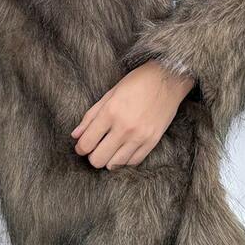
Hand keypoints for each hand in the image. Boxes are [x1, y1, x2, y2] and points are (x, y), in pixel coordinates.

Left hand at [70, 61, 195, 169]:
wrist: (168, 79)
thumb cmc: (137, 82)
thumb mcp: (110, 94)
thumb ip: (91, 116)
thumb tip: (75, 135)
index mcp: (111, 112)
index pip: (86, 143)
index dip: (80, 148)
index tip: (82, 146)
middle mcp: (125, 127)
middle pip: (98, 160)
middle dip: (92, 156)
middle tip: (95, 147)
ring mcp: (140, 137)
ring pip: (114, 165)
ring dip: (108, 159)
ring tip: (109, 148)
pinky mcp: (152, 142)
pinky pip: (132, 163)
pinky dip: (124, 160)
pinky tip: (122, 150)